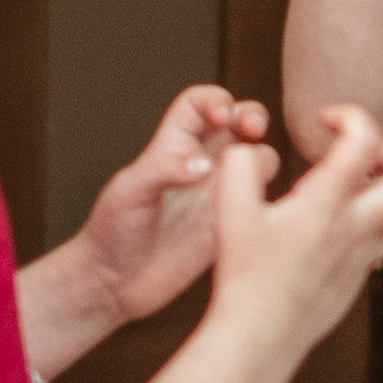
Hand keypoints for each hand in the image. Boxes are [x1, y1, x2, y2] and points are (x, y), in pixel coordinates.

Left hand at [77, 86, 268, 323]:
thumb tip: (205, 165)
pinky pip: (261, 200)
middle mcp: (201, 164)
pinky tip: (263, 204)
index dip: (216, 100)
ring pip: (257, 158)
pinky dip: (270, 195)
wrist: (114, 283)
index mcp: (172, 145)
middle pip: (239, 122)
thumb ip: (166, 169)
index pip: (199, 104)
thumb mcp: (130, 190)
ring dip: (261, 157)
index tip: (222, 115)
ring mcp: (218, 193)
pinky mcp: (230, 223)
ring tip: (252, 176)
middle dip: (252, 116)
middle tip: (253, 130)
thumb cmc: (112, 231)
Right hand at [208, 106, 382, 356]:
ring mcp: (364, 254)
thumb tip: (251, 150)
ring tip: (358, 183)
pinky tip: (345, 219)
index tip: (327, 121)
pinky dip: (380, 219)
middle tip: (362, 153)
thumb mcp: (229, 211)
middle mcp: (356, 226)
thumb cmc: (245, 277)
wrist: (260, 335)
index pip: (366, 140)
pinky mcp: (360, 276)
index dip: (351, 116)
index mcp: (327, 203)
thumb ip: (239, 165)